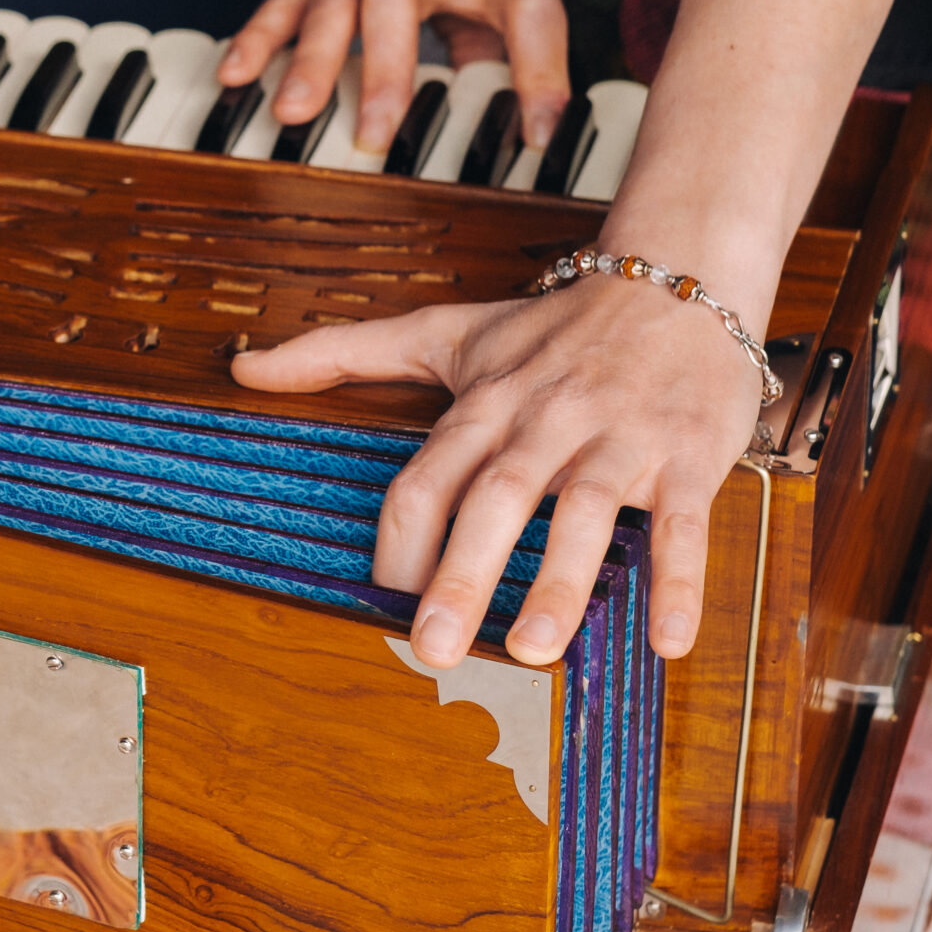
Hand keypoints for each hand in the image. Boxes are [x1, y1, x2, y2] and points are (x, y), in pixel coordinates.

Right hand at [218, 0, 570, 153]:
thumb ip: (498, 43)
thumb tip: (511, 121)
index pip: (528, 13)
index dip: (540, 70)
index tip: (538, 133)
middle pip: (398, 6)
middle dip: (383, 72)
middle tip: (373, 136)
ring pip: (331, 9)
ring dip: (311, 62)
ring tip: (292, 113)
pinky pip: (282, 3)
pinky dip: (257, 39)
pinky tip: (235, 75)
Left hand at [228, 273, 764, 665]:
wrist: (676, 281)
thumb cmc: (554, 326)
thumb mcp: (444, 331)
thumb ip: (342, 352)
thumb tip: (244, 366)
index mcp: (486, 402)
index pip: (428, 474)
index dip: (401, 539)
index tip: (382, 601)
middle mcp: (547, 418)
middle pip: (498, 495)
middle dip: (463, 571)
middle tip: (434, 646)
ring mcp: (620, 437)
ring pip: (588, 509)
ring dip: (561, 581)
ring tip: (534, 649)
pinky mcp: (687, 453)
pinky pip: (684, 521)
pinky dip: (679, 579)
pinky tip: (666, 641)